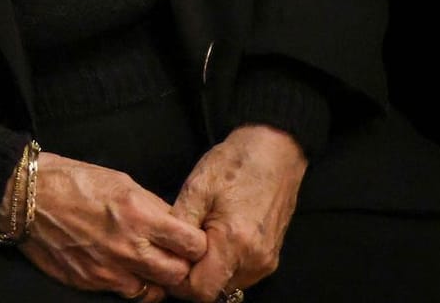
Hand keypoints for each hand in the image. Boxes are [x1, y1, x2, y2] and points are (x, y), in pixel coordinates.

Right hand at [17, 153, 209, 300]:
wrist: (27, 196)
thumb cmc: (72, 181)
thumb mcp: (121, 180)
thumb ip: (152, 206)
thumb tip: (175, 224)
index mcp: (139, 214)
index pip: (192, 244)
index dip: (197, 244)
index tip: (193, 241)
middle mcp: (128, 246)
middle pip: (179, 274)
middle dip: (182, 266)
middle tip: (176, 256)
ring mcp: (109, 269)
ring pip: (156, 291)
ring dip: (159, 280)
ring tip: (151, 265)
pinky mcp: (91, 282)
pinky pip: (127, 293)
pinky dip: (133, 284)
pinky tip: (126, 269)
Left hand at [168, 125, 307, 300]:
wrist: (275, 151)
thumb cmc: (235, 164)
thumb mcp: (197, 188)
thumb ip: (179, 225)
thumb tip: (164, 251)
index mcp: (235, 243)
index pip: (201, 290)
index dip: (177, 282)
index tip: (166, 261)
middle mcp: (255, 260)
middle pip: (214, 290)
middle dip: (191, 276)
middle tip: (177, 250)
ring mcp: (266, 261)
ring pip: (227, 284)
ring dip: (208, 271)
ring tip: (196, 241)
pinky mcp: (270, 256)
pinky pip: (241, 274)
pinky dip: (224, 265)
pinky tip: (213, 240)